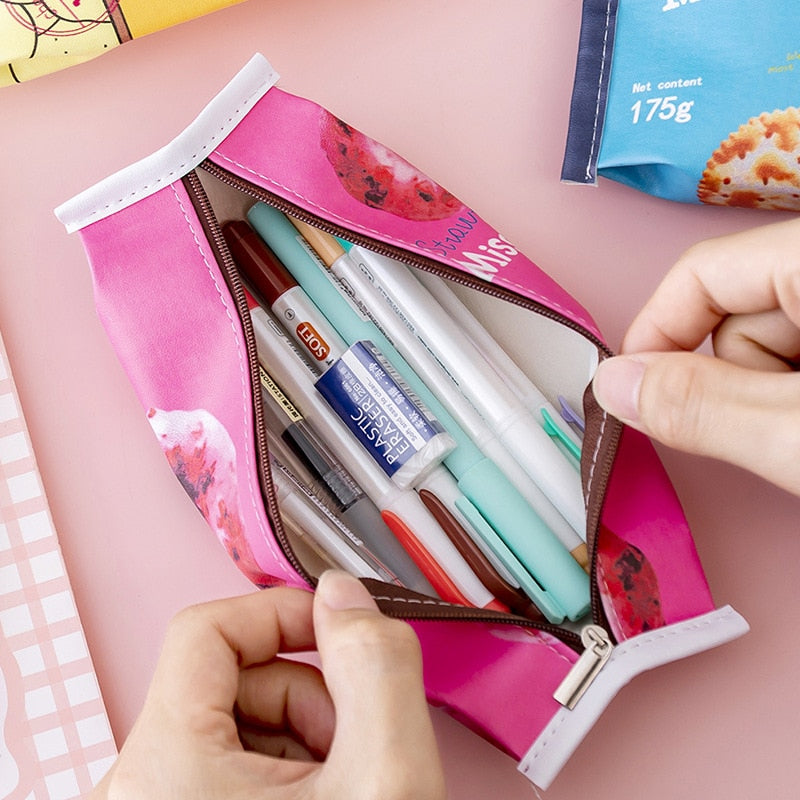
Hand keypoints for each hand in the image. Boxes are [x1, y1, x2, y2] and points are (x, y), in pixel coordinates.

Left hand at [91, 570, 444, 798]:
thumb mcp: (383, 781)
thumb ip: (376, 669)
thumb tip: (344, 597)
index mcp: (166, 767)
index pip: (206, 630)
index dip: (280, 613)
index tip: (336, 627)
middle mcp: (140, 788)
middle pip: (230, 677)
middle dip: (311, 695)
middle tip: (355, 745)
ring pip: (237, 720)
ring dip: (306, 735)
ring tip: (342, 786)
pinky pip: (231, 762)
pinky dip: (287, 769)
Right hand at [592, 217, 799, 495]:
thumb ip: (702, 406)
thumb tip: (612, 385)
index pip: (702, 272)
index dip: (655, 337)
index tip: (634, 398)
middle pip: (738, 311)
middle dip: (737, 381)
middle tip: (777, 435)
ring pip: (775, 340)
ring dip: (775, 395)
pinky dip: (797, 393)